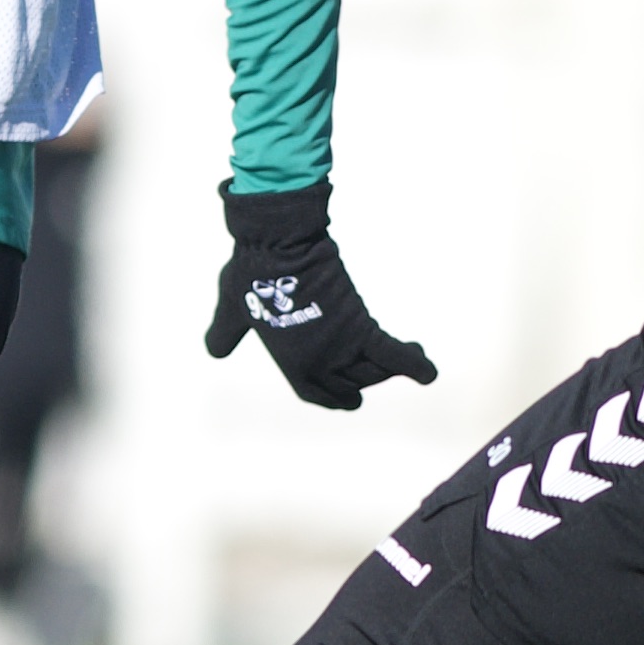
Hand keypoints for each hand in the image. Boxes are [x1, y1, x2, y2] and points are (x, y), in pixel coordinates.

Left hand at [202, 183, 437, 412]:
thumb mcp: (231, 310)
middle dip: (365, 379)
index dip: (334, 398)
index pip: (317, 393)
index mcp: (289, 363)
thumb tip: (214, 348)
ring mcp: (339, 348)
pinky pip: (393, 353)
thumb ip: (224, 332)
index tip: (349, 399)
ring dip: (391, 369)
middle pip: (353, 383)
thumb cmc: (252, 273)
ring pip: (374, 370)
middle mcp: (318, 364)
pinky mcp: (360, 327)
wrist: (276, 245)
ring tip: (411, 358)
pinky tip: (430, 374)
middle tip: (377, 372)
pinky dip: (413, 364)